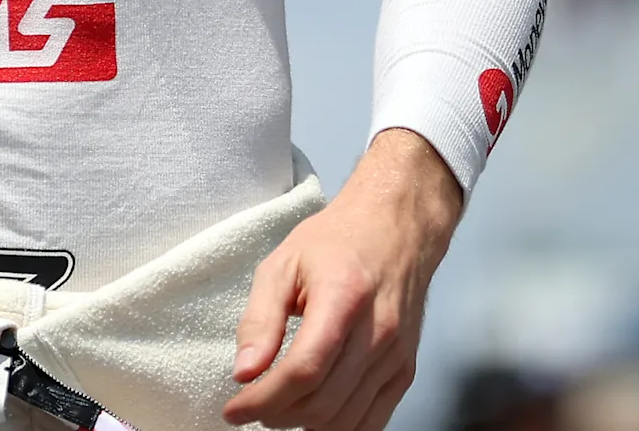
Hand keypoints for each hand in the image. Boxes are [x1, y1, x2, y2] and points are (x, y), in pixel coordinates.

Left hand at [224, 128, 464, 430]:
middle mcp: (377, 332)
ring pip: (345, 419)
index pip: (303, 370)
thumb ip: (260, 320)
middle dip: (277, 414)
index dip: (263, 399)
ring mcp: (396, 356)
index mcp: (342, 298)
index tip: (232, 409)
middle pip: (322, 402)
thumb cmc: (336, 242)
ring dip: (304, 423)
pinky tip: (314, 412)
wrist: (397, 228)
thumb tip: (243, 373)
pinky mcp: (405, 370)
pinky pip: (373, 421)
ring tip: (279, 405)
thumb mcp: (282, 265)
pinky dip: (338, 427)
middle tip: (252, 404)